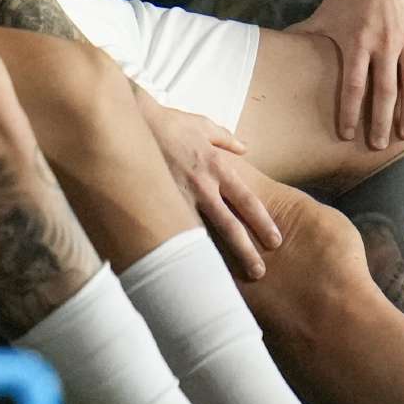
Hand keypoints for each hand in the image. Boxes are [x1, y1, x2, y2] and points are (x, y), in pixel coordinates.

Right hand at [138, 98, 280, 279]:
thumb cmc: (165, 123)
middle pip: (229, 225)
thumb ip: (225, 138)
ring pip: (201, 235)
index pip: (247, 200)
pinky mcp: (155, 204)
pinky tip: (186, 269)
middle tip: (260, 272)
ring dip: (214, 259)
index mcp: (217, 167)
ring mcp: (177, 198)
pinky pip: (172, 231)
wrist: (127, 122)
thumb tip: (244, 146)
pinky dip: (180, 249)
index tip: (275, 241)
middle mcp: (202, 186)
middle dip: (246, 250)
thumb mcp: (201, 124)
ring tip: (222, 281)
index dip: (262, 222)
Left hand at [288, 0, 403, 149]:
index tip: (347, 136)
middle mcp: (384, 44)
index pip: (353, 86)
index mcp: (357, 42)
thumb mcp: (323, 16)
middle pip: (384, 91)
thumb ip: (304, 38)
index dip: (349, 112)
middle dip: (380, 121)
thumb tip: (277, 54)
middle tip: (378, 146)